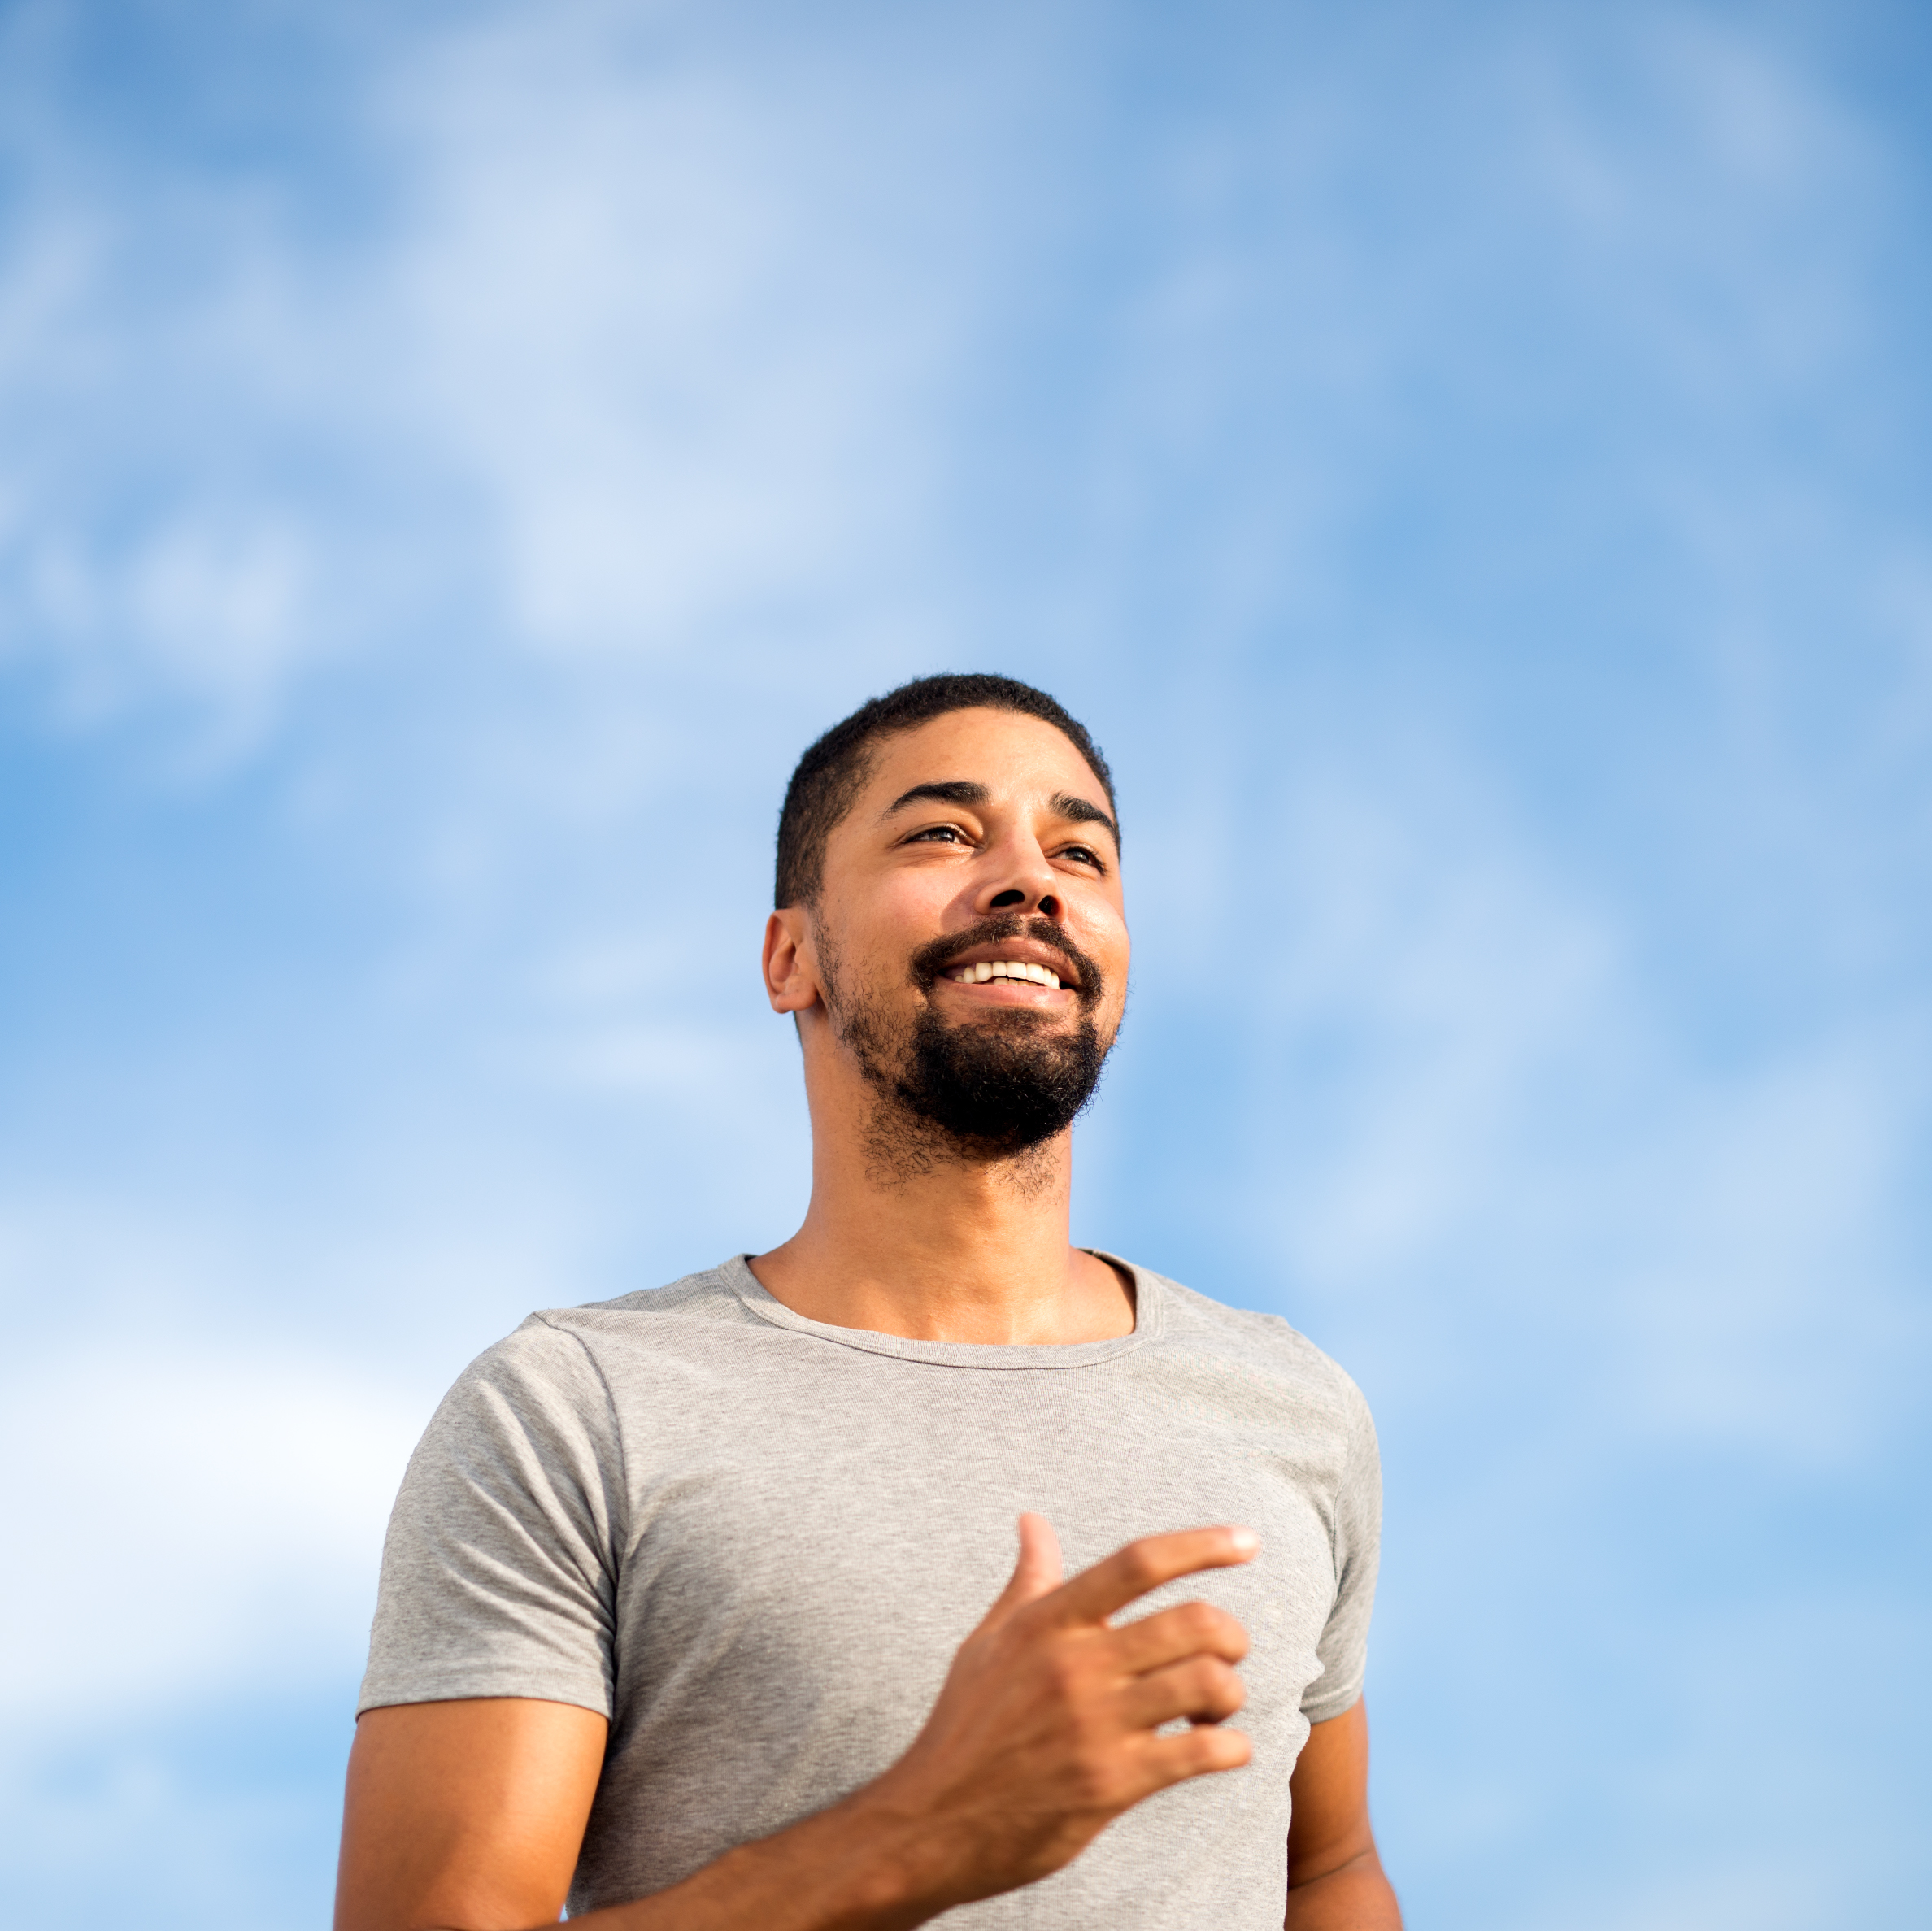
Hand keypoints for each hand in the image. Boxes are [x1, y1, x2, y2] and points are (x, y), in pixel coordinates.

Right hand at [859, 1514, 1257, 1914]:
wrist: (932, 1823)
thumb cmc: (965, 1727)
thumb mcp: (988, 1644)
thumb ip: (1026, 1583)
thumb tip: (1032, 1522)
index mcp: (1048, 1622)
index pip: (1137, 1563)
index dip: (1200, 1545)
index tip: (1246, 1541)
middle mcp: (1074, 1665)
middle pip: (1192, 1620)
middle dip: (1231, 1635)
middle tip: (1228, 1653)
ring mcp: (1094, 1725)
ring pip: (1206, 1682)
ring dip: (1230, 1694)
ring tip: (1216, 1708)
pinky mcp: (1110, 1784)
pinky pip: (1201, 1752)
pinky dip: (1231, 1748)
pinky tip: (1221, 1750)